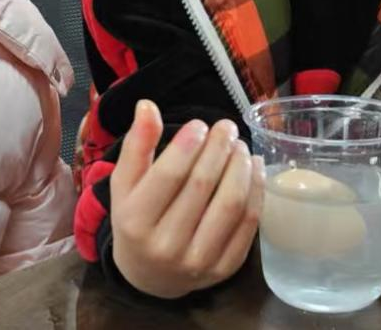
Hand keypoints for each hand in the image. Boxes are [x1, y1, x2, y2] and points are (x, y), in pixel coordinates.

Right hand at [109, 100, 263, 298]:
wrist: (149, 275)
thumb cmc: (135, 219)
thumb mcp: (124, 183)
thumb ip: (136, 144)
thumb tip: (147, 105)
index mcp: (135, 222)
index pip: (168, 176)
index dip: (188, 145)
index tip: (200, 124)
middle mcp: (166, 246)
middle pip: (201, 186)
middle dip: (218, 149)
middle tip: (227, 127)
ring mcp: (198, 262)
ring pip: (230, 205)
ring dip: (241, 168)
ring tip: (240, 145)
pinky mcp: (224, 269)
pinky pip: (248, 225)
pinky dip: (256, 191)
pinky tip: (254, 167)